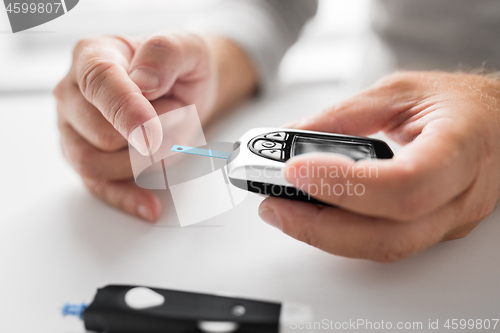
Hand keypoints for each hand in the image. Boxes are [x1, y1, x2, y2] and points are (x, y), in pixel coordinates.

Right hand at [54, 33, 256, 220]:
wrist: (182, 88)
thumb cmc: (178, 68)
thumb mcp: (185, 48)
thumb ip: (164, 53)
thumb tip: (143, 80)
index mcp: (93, 56)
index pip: (98, 84)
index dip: (126, 111)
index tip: (151, 133)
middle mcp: (73, 93)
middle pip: (102, 135)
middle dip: (153, 136)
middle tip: (179, 115)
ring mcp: (75, 129)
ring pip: (99, 165)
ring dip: (147, 161)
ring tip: (171, 137)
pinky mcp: (86, 158)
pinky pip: (98, 187)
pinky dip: (126, 198)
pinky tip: (149, 205)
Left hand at [259, 72, 499, 261]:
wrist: (497, 125)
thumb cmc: (458, 105)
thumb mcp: (400, 92)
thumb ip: (345, 115)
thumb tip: (292, 137)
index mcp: (459, 149)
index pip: (403, 184)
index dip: (345, 185)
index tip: (295, 170)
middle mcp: (458, 197)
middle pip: (389, 234)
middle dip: (320, 226)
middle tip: (273, 205)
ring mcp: (447, 222)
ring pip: (383, 248)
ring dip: (323, 236)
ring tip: (281, 211)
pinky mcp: (430, 230)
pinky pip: (383, 243)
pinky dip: (341, 234)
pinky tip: (313, 216)